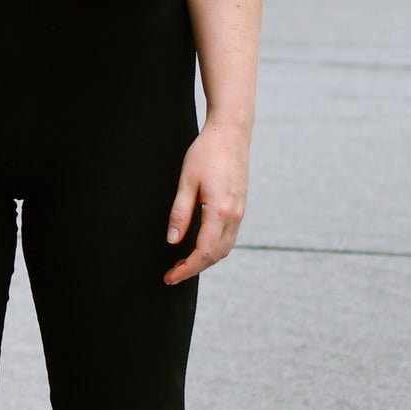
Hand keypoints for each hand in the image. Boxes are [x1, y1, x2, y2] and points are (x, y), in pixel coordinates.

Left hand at [163, 119, 249, 284]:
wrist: (231, 132)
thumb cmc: (206, 152)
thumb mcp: (186, 181)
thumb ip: (180, 213)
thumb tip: (173, 241)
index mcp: (220, 210)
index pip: (203, 252)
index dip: (186, 269)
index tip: (170, 277)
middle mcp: (234, 215)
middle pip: (216, 255)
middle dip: (194, 268)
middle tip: (173, 274)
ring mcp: (240, 211)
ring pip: (225, 248)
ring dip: (205, 260)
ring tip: (183, 263)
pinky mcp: (241, 206)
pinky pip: (230, 236)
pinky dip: (215, 248)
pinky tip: (200, 245)